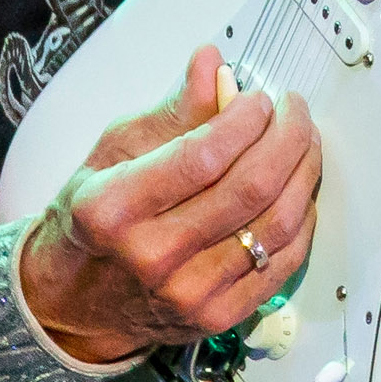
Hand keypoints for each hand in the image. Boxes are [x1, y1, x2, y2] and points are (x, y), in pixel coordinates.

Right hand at [17, 45, 321, 362]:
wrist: (77, 300)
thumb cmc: (93, 221)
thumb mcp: (112, 152)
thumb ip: (171, 112)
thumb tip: (211, 66)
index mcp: (113, 209)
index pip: (201, 155)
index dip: (243, 119)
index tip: (258, 97)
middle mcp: (152, 255)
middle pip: (248, 189)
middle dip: (286, 137)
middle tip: (292, 110)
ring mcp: (190, 292)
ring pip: (275, 225)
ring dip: (302, 174)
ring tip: (303, 143)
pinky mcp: (219, 315)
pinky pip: (282, 263)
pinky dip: (301, 220)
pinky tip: (298, 191)